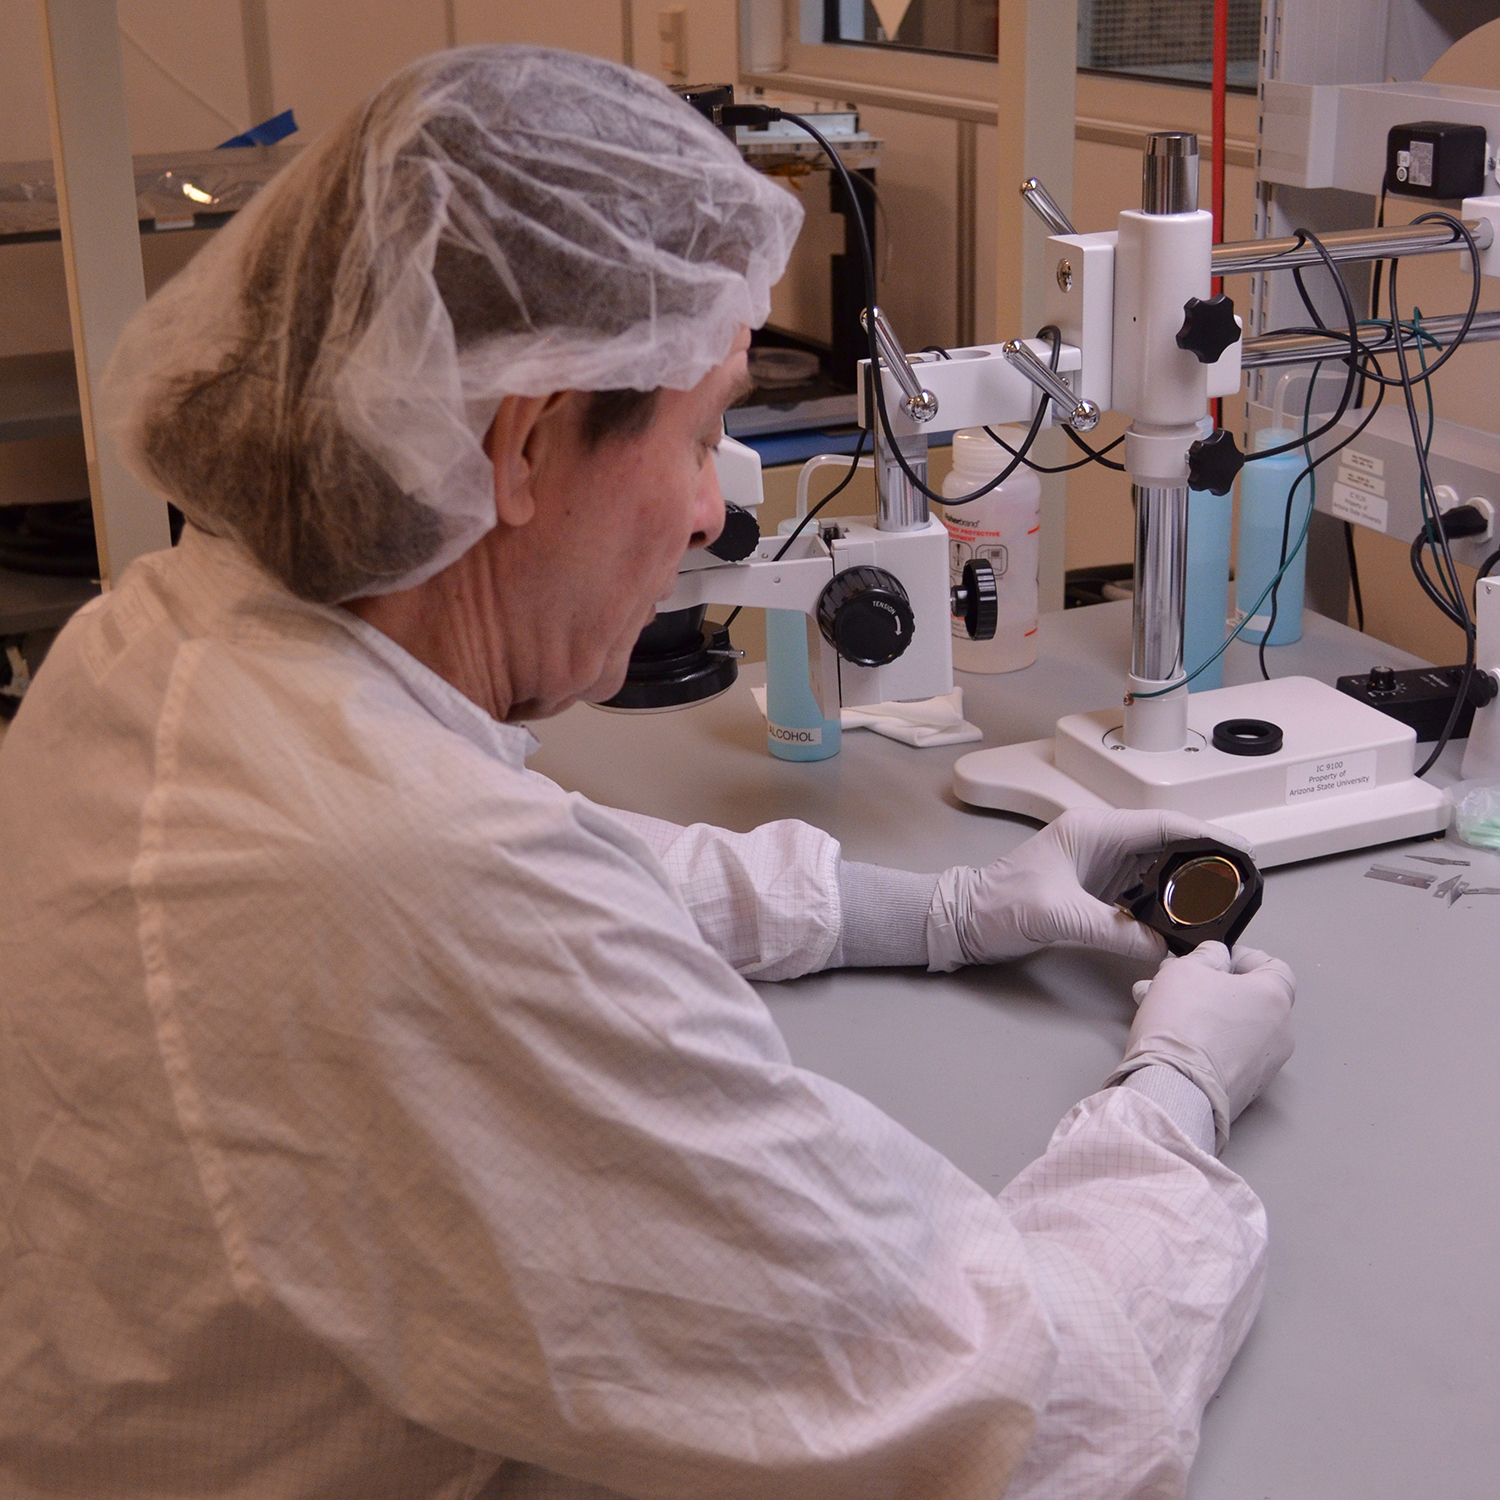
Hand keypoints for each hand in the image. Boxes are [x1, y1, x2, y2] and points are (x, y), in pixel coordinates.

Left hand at [926, 808, 1253, 968]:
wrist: (963, 921)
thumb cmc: (997, 905)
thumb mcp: (1057, 917)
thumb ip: (1113, 932)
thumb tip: (1162, 949)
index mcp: (1093, 830)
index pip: (1163, 824)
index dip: (1208, 834)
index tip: (1242, 850)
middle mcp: (1101, 840)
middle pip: (1169, 843)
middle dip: (1206, 860)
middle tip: (1241, 883)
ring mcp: (1100, 864)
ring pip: (1159, 868)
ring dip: (1188, 884)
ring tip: (1222, 904)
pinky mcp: (1097, 888)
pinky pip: (1142, 891)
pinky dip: (1165, 903)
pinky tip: (1183, 921)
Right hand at [1107, 941, 1295, 1150]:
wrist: (1175, 1088)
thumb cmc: (1183, 1025)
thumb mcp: (1186, 969)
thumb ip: (1207, 956)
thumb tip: (1216, 957)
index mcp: (1274, 997)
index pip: (1273, 966)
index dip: (1241, 958)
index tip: (1214, 959)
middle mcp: (1280, 1032)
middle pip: (1248, 998)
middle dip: (1211, 987)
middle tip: (1178, 983)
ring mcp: (1266, 1065)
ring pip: (1234, 1027)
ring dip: (1204, 1014)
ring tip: (1162, 1010)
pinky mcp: (1247, 1090)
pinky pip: (1229, 1055)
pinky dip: (1207, 1044)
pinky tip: (1174, 1039)